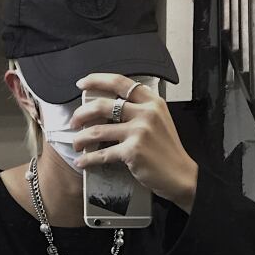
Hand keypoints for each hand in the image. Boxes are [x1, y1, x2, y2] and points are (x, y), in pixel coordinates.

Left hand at [70, 73, 198, 211]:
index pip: (120, 82)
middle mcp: (146, 113)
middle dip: (82, 113)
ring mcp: (139, 132)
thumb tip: (110, 107)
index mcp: (152, 102)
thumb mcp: (159, 121)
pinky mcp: (132, 152)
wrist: (180, 175)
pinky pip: (102, 154)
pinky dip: (89, 159)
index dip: (97, 79)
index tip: (82, 83)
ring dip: (81, 138)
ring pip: (98, 131)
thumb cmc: (168, 151)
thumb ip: (140, 110)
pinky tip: (82, 162)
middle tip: (75, 121)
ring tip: (76, 143)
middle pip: (103, 105)